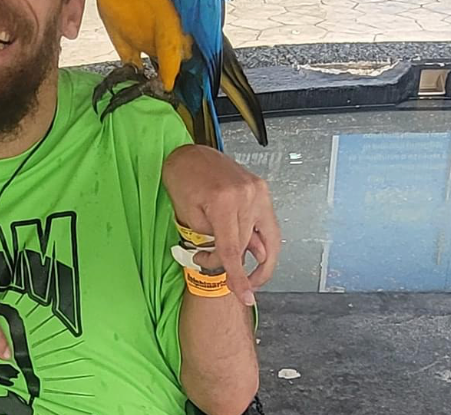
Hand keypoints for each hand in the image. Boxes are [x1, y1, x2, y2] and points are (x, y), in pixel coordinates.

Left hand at [162, 145, 280, 305]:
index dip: (238, 276)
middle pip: (246, 244)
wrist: (190, 154)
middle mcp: (247, 194)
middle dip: (233, 263)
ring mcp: (258, 190)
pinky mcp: (262, 189)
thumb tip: (225, 260)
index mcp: (224, 201)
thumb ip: (210, 240)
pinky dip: (262, 240)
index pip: (233, 249)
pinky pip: (267, 223)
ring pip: (265, 237)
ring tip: (249, 273)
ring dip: (256, 256)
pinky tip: (256, 253)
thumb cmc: (183, 179)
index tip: (244, 295)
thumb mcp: (189, 215)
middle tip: (214, 267)